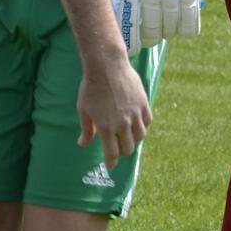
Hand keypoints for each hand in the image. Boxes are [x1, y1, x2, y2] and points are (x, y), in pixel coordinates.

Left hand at [76, 53, 151, 167]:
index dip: (112, 162)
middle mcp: (122, 123)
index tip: (111, 164)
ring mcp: (134, 113)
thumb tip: (83, 144)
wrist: (106, 66)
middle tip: (117, 149)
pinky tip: (136, 123)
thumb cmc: (91, 87)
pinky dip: (143, 125)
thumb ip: (86, 130)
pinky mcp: (143, 103)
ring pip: (140, 136)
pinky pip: (147, 121)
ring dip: (133, 139)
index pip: (112, 153)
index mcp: (106, 127)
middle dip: (122, 152)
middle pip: (128, 148)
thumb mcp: (83, 110)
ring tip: (128, 136)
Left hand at [109, 0, 200, 53]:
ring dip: (164, 34)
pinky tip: (179, 32)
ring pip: (170, 27)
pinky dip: (186, 29)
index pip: (131, 22)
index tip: (130, 51)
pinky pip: (190, 18)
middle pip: (152, 29)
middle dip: (148, 39)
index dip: (131, 41)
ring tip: (160, 33)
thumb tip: (111, 16)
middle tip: (146, 39)